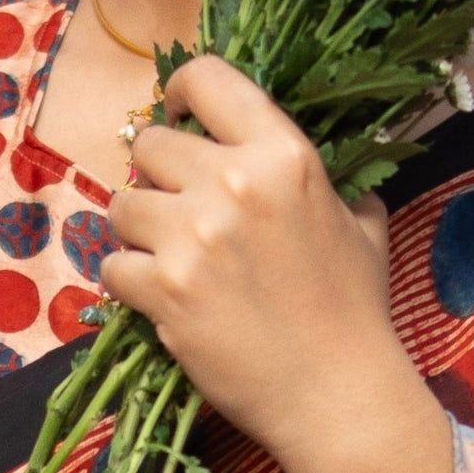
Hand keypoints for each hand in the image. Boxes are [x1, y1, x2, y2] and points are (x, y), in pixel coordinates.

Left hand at [101, 56, 437, 472]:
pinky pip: (111, 264)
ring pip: (120, 204)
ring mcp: (193, 235)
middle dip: (158, 179)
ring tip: (168, 260)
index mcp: (283, 154)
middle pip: (151, 145)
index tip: (178, 117)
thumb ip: (331, 184)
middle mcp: (233, 182)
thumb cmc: (356, 311)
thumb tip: (318, 168)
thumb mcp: (362, 226)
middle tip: (179, 216)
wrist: (338, 394)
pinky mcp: (163, 288)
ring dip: (137, 232)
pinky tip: (160, 300)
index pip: (206, 78)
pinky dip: (128, 284)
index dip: (179, 94)